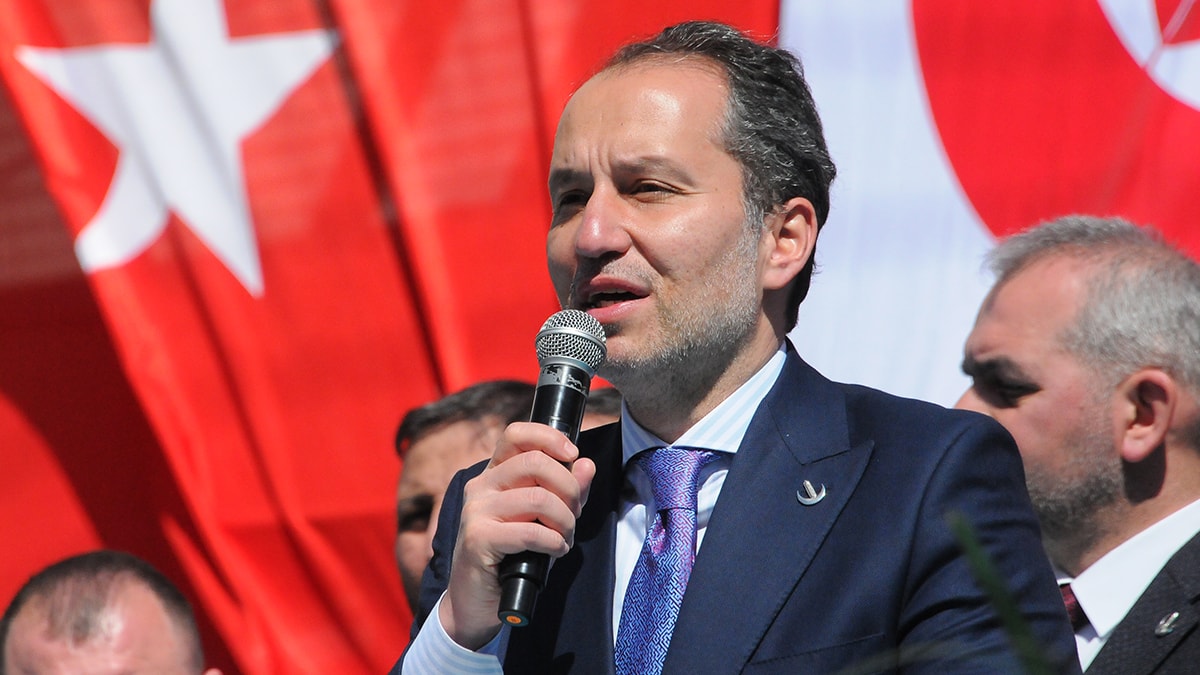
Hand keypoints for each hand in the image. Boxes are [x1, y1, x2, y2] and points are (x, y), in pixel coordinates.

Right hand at [438, 421, 595, 648]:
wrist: (476, 601)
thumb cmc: (511, 557)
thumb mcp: (544, 519)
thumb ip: (565, 491)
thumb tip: (586, 465)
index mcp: (494, 475)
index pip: (516, 434)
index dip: (549, 438)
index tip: (573, 455)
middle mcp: (480, 486)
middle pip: (535, 462)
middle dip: (569, 489)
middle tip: (574, 514)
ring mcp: (476, 511)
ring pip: (538, 498)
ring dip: (565, 521)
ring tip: (565, 538)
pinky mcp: (478, 538)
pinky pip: (531, 531)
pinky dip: (554, 542)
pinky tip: (555, 551)